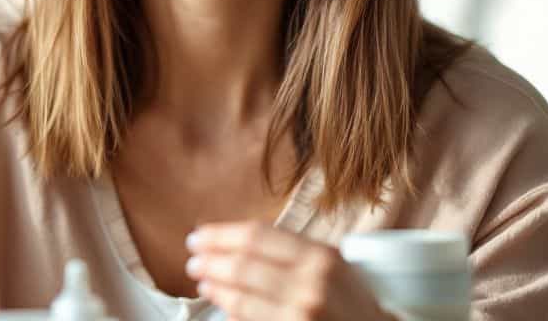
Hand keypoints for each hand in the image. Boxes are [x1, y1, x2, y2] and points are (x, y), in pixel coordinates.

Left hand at [185, 223, 394, 320]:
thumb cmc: (354, 302)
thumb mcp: (332, 266)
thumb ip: (291, 253)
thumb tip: (236, 242)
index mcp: (320, 257)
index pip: (257, 237)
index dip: (221, 235)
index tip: (200, 235)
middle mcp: (311, 285)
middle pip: (243, 266)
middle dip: (210, 261)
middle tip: (193, 258)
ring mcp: (302, 314)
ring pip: (241, 298)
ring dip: (215, 287)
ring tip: (202, 279)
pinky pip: (251, 320)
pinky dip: (231, 310)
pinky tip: (222, 303)